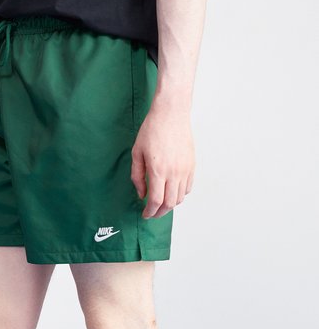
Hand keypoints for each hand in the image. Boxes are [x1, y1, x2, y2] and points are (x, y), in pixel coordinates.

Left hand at [131, 104, 194, 218]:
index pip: (156, 201)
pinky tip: (172, 192)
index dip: (150, 211)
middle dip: (160, 213)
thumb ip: (137, 176)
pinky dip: (180, 195)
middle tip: (153, 213)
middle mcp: (174, 172)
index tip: (145, 214)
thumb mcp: (137, 153)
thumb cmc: (152, 130)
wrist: (171, 114)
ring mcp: (185, 169)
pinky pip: (188, 187)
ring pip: (180, 197)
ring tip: (162, 204)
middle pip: (169, 203)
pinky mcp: (192, 165)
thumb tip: (141, 194)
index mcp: (158, 170)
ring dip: (170, 205)